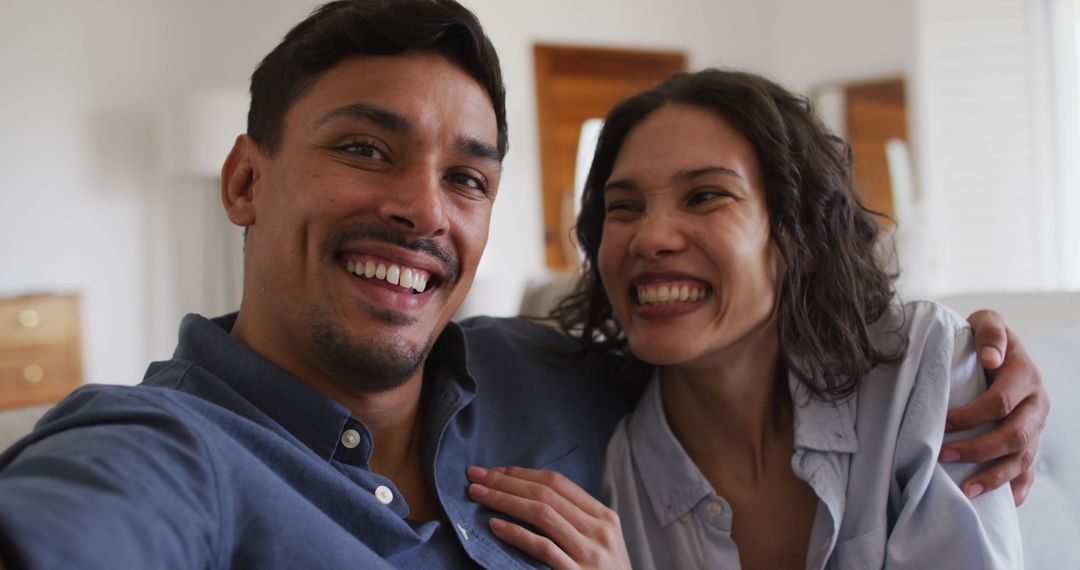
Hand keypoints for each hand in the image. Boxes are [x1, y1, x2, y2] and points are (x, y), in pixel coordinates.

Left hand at [466, 466, 630, 569]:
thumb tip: (532, 496)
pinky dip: (517, 534)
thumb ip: (576, 520)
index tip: (494, 471)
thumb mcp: (601, 542)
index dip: (522, 473)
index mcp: (604, 516)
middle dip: (506, 481)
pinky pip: (543, 548)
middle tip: (475, 475)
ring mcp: (590, 553)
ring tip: (478, 495)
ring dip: (504, 500)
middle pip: (545, 493)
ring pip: (542, 514)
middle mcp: (599, 529)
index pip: (557, 482)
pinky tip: (495, 527)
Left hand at [941, 310, 1048, 504]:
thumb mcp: (986, 322)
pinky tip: (1003, 504)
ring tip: (966, 490)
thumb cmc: (984, 338)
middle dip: (979, 449)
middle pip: (1014, 435)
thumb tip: (991, 357)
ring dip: (994, 476)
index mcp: (1026, 375)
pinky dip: (1017, 489)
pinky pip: (1029, 472)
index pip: (1001, 402)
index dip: (972, 414)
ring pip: (1022, 458)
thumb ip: (989, 333)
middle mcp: (1037, 404)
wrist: (998, 349)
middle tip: (944, 454)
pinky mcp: (1031, 442)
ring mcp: (1037, 426)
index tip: (942, 421)